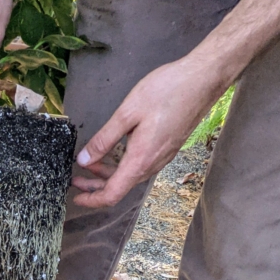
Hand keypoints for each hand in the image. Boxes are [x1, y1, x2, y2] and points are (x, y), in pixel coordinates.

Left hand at [72, 56, 224, 208]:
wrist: (204, 80)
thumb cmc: (169, 90)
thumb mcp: (127, 112)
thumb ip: (104, 139)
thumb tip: (84, 159)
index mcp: (140, 160)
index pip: (112, 194)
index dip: (92, 200)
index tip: (76, 198)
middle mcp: (152, 164)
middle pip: (119, 187)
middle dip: (95, 187)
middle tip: (76, 179)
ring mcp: (161, 158)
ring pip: (129, 176)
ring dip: (107, 174)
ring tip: (89, 163)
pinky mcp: (165, 148)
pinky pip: (139, 165)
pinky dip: (121, 165)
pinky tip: (112, 153)